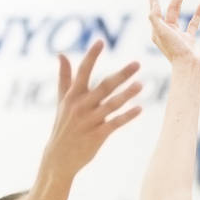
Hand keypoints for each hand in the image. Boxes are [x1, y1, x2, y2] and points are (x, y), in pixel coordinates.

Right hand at [47, 40, 141, 176]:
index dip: (91, 56)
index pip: (83, 72)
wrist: (59, 157)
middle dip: (121, 75)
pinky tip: (139, 109)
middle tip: (137, 63)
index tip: (100, 41)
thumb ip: (64, 77)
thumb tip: (61, 54)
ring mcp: (90, 121)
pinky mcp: (98, 135)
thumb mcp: (62, 101)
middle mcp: (81, 106)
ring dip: (127, 94)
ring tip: (141, 84)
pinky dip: (127, 116)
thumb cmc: (63, 125)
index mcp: (73, 96)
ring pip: (111, 104)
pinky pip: (115, 123)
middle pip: (104, 86)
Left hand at [148, 0, 199, 70]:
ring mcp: (178, 35)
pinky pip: (193, 24)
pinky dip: (197, 14)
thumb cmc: (174, 51)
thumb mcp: (161, 32)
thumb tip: (153, 5)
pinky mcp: (190, 39)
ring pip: (180, 12)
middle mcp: (166, 31)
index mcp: (157, 30)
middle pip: (171, 8)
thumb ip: (155, 18)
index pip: (155, 8)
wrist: (189, 67)